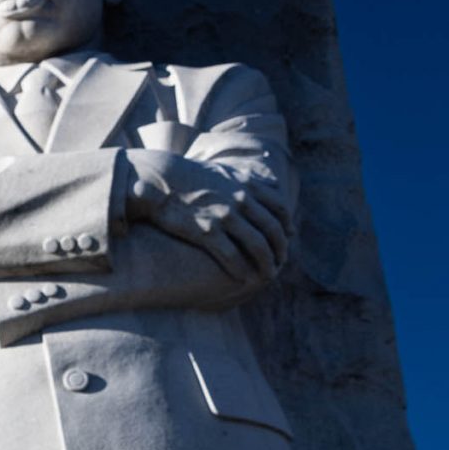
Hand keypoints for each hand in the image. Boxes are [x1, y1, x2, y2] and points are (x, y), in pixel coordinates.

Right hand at [123, 150, 290, 280]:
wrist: (160, 180)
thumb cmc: (190, 176)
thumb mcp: (224, 170)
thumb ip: (247, 178)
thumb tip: (268, 184)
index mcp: (247, 185)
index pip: (279, 208)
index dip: (286, 226)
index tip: (288, 238)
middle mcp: (241, 200)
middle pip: (273, 230)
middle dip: (280, 250)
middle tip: (280, 262)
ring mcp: (225, 216)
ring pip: (257, 245)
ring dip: (266, 264)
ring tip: (267, 276)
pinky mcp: (206, 232)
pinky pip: (231, 256)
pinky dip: (241, 270)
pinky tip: (244, 279)